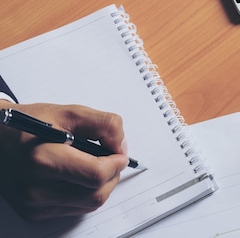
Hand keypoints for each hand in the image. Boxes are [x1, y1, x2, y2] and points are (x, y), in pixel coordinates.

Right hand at [0, 103, 127, 220]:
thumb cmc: (32, 123)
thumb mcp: (70, 113)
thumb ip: (104, 125)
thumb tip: (121, 147)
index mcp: (42, 158)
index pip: (96, 174)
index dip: (116, 164)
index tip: (120, 154)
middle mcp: (35, 187)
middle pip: (96, 194)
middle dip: (113, 176)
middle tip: (112, 159)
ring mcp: (33, 203)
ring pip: (88, 204)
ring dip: (102, 186)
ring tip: (96, 165)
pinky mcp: (33, 212)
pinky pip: (75, 209)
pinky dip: (86, 193)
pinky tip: (79, 176)